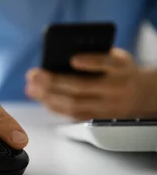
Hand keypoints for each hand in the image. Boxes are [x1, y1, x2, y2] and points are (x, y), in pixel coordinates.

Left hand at [26, 48, 156, 119]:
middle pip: (82, 87)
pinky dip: (54, 107)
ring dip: (49, 97)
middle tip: (34, 74)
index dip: (91, 62)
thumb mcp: (115, 57)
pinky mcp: (99, 119)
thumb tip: (60, 58)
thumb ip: (94, 55)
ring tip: (32, 87)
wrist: (142, 94)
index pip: (108, 63)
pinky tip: (41, 98)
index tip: (73, 59)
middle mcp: (116, 88)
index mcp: (121, 67)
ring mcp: (108, 106)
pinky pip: (73, 115)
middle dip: (54, 81)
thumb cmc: (119, 71)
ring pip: (75, 105)